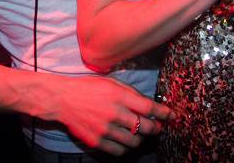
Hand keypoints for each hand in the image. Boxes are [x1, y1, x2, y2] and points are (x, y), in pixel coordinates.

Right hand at [40, 75, 172, 156]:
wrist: (62, 99)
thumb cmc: (87, 88)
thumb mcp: (111, 83)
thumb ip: (130, 93)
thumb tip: (148, 104)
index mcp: (119, 96)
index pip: (150, 107)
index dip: (164, 113)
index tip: (171, 116)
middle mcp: (114, 113)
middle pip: (146, 127)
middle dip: (156, 128)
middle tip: (156, 127)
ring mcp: (105, 129)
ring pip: (135, 142)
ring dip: (140, 138)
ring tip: (138, 133)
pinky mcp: (97, 141)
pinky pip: (119, 151)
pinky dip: (124, 147)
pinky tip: (123, 140)